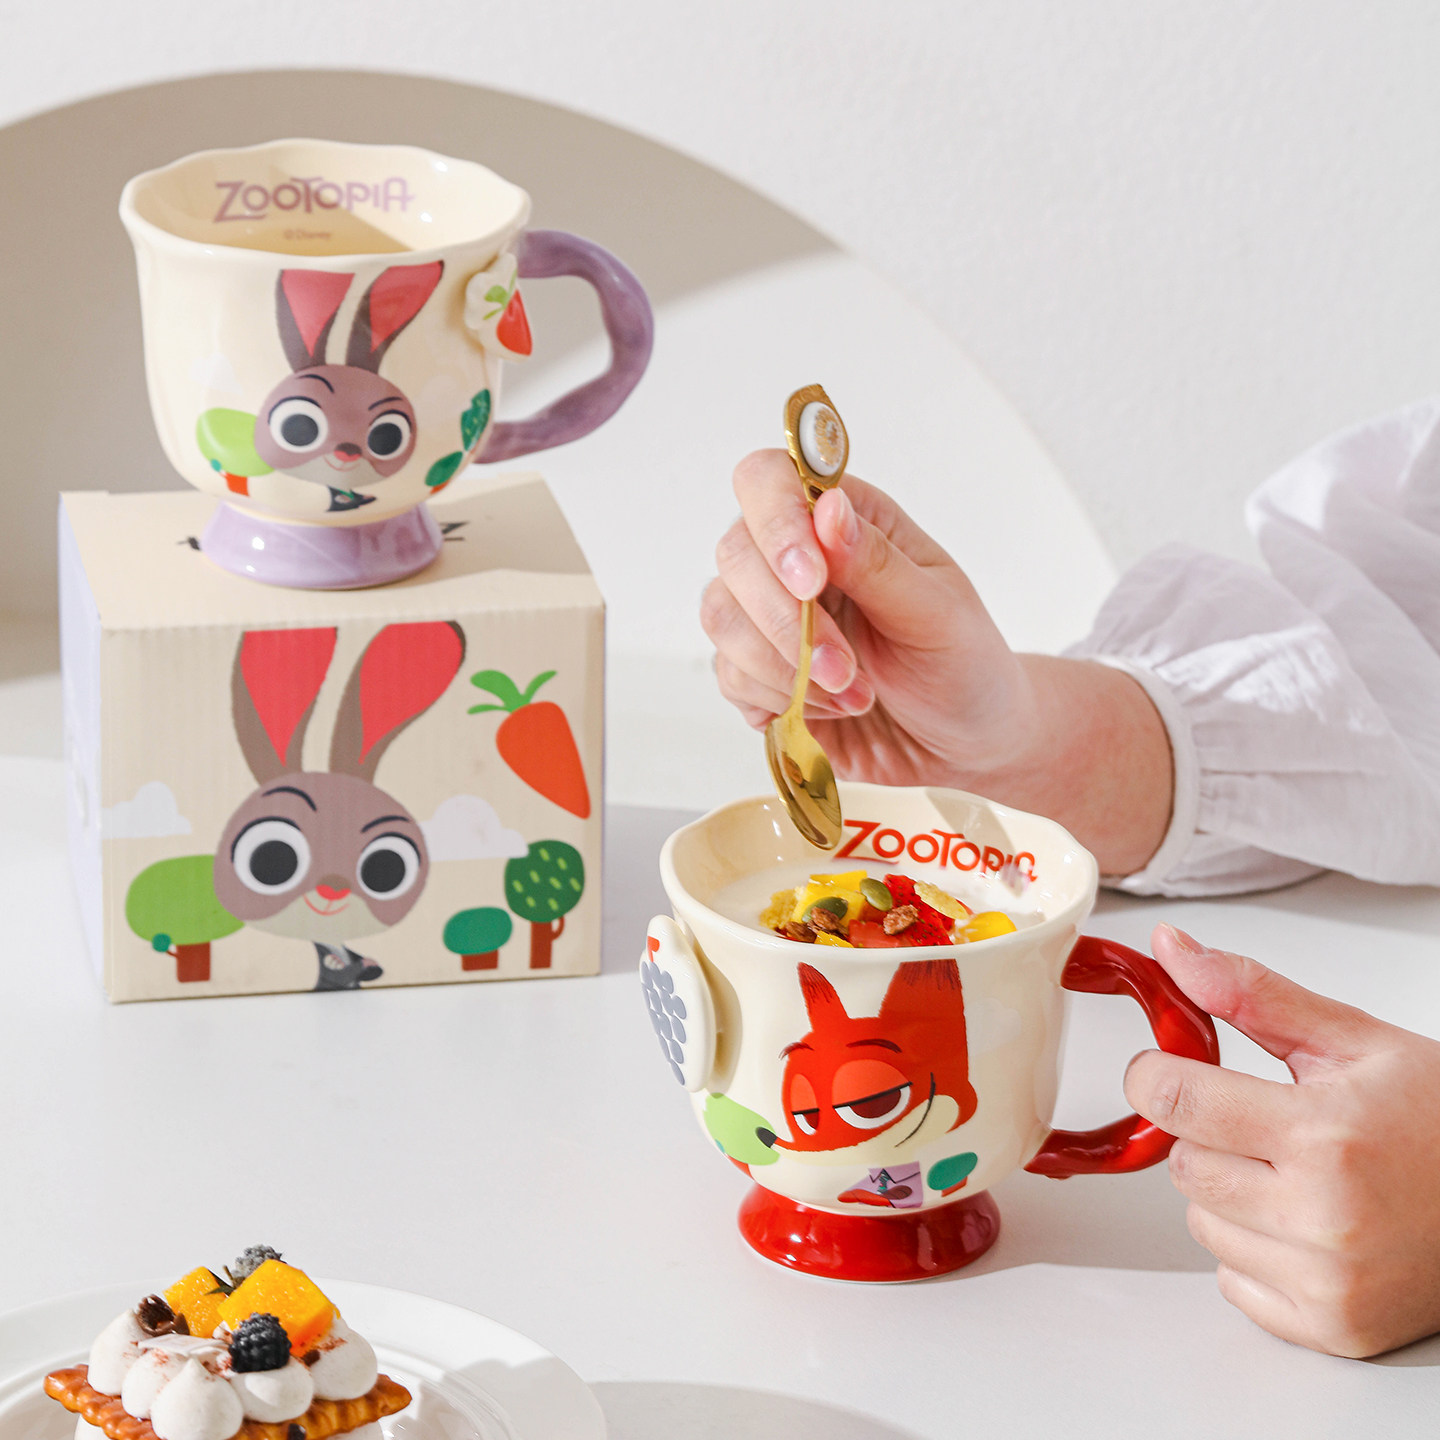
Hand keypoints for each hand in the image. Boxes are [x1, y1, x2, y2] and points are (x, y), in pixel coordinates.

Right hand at [701, 450, 1172, 872]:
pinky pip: (729, 676)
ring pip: (721, 617)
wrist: (964, 744)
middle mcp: (796, 559)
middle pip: (735, 553)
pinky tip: (830, 711)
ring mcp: (769, 616)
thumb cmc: (963, 665)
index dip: (775, 522)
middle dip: (786, 623)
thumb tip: (827, 507)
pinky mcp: (758, 673)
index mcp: (844, 521)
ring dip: (782, 668)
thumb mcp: (937, 612)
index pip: (769, 480)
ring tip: (850, 695)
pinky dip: (778, 699)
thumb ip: (877, 563)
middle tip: (846, 669)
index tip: (811, 582)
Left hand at [1125, 923, 1439, 1356]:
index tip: (1167, 1068)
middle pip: (1181, 1164)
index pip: (1175, 1100)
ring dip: (1229, 1195)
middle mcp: (1323, 1215)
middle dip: (1206, 1135)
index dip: (1155, 1074)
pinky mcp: (1334, 1328)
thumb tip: (1171, 949)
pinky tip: (1306, 1226)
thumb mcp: (1353, 1039)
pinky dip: (1255, 1253)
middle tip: (1265, 1124)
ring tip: (1296, 1175)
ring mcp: (1329, 1280)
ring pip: (1202, 1222)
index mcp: (1324, 1134)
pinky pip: (1233, 1282)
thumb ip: (1250, 993)